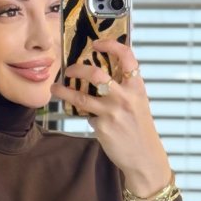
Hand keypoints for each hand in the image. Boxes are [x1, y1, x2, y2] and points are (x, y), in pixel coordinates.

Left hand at [50, 38, 170, 196]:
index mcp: (137, 86)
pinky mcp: (102, 127)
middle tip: (69, 70)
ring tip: (55, 88)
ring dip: (63, 90)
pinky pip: (86, 115)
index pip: (126, 56)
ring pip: (80, 95)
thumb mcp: (138, 102)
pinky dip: (81, 112)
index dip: (110, 45)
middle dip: (77, 69)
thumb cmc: (140, 128)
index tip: (96, 44)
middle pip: (96, 73)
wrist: (145, 157)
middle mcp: (125, 97)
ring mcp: (112, 112)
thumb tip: (100, 75)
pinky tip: (79, 112)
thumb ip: (124, 88)